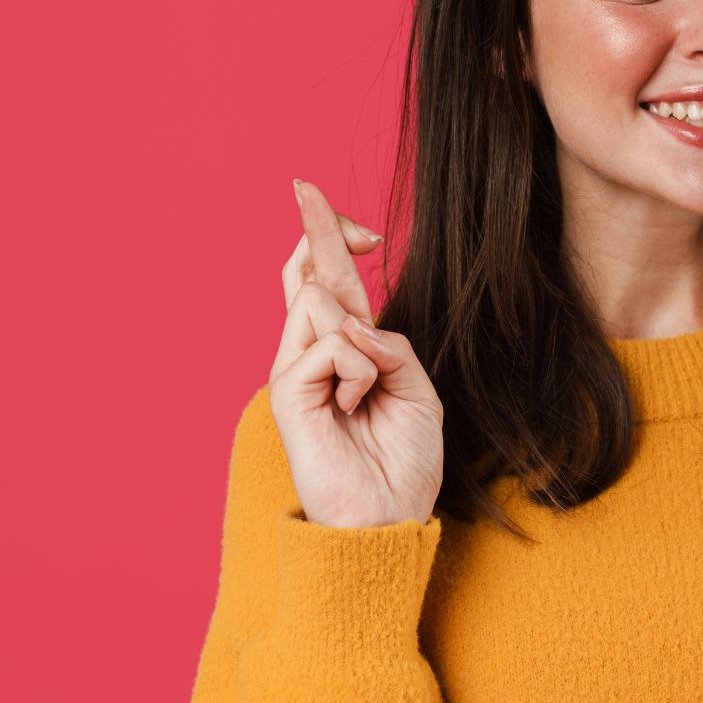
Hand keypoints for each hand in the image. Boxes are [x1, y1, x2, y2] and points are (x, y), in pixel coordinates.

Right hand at [267, 178, 445, 528]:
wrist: (388, 516)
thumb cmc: (404, 460)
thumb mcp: (416, 388)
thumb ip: (390, 344)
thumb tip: (350, 320)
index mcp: (349, 351)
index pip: (330, 284)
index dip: (333, 241)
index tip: (360, 223)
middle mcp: (315, 354)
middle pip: (306, 274)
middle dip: (315, 226)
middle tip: (304, 185)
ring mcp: (296, 370)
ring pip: (318, 303)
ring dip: (358, 338)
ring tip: (362, 391)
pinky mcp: (286, 391)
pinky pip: (329, 344)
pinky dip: (356, 370)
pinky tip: (352, 406)